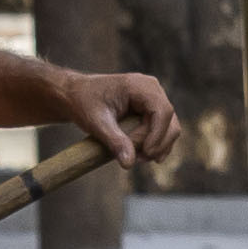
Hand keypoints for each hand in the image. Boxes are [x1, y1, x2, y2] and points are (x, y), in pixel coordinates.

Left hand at [55, 68, 181, 168]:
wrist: (77, 95)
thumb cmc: (84, 103)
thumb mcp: (96, 122)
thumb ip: (114, 141)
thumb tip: (129, 163)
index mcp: (140, 86)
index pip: (162, 111)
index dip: (158, 135)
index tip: (145, 153)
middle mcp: (152, 90)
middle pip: (170, 122)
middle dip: (157, 144)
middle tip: (138, 159)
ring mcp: (154, 100)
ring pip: (170, 128)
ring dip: (157, 147)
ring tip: (136, 158)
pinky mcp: (152, 111)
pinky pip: (163, 131)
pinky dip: (155, 145)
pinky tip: (140, 155)